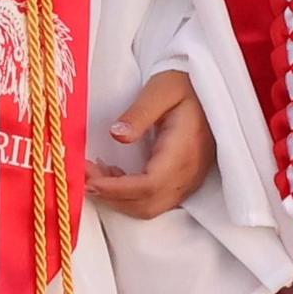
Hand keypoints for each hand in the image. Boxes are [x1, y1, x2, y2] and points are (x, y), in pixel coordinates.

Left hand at [85, 68, 216, 218]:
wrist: (207, 89)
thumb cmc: (182, 85)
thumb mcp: (160, 90)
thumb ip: (138, 114)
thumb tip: (116, 136)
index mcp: (183, 150)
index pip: (149, 185)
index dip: (117, 189)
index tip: (90, 178)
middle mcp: (188, 173)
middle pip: (147, 204)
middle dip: (112, 197)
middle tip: (85, 176)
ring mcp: (188, 181)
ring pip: (150, 207)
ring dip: (119, 199)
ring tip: (96, 175)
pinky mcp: (184, 182)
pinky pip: (155, 200)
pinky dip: (130, 196)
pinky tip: (115, 176)